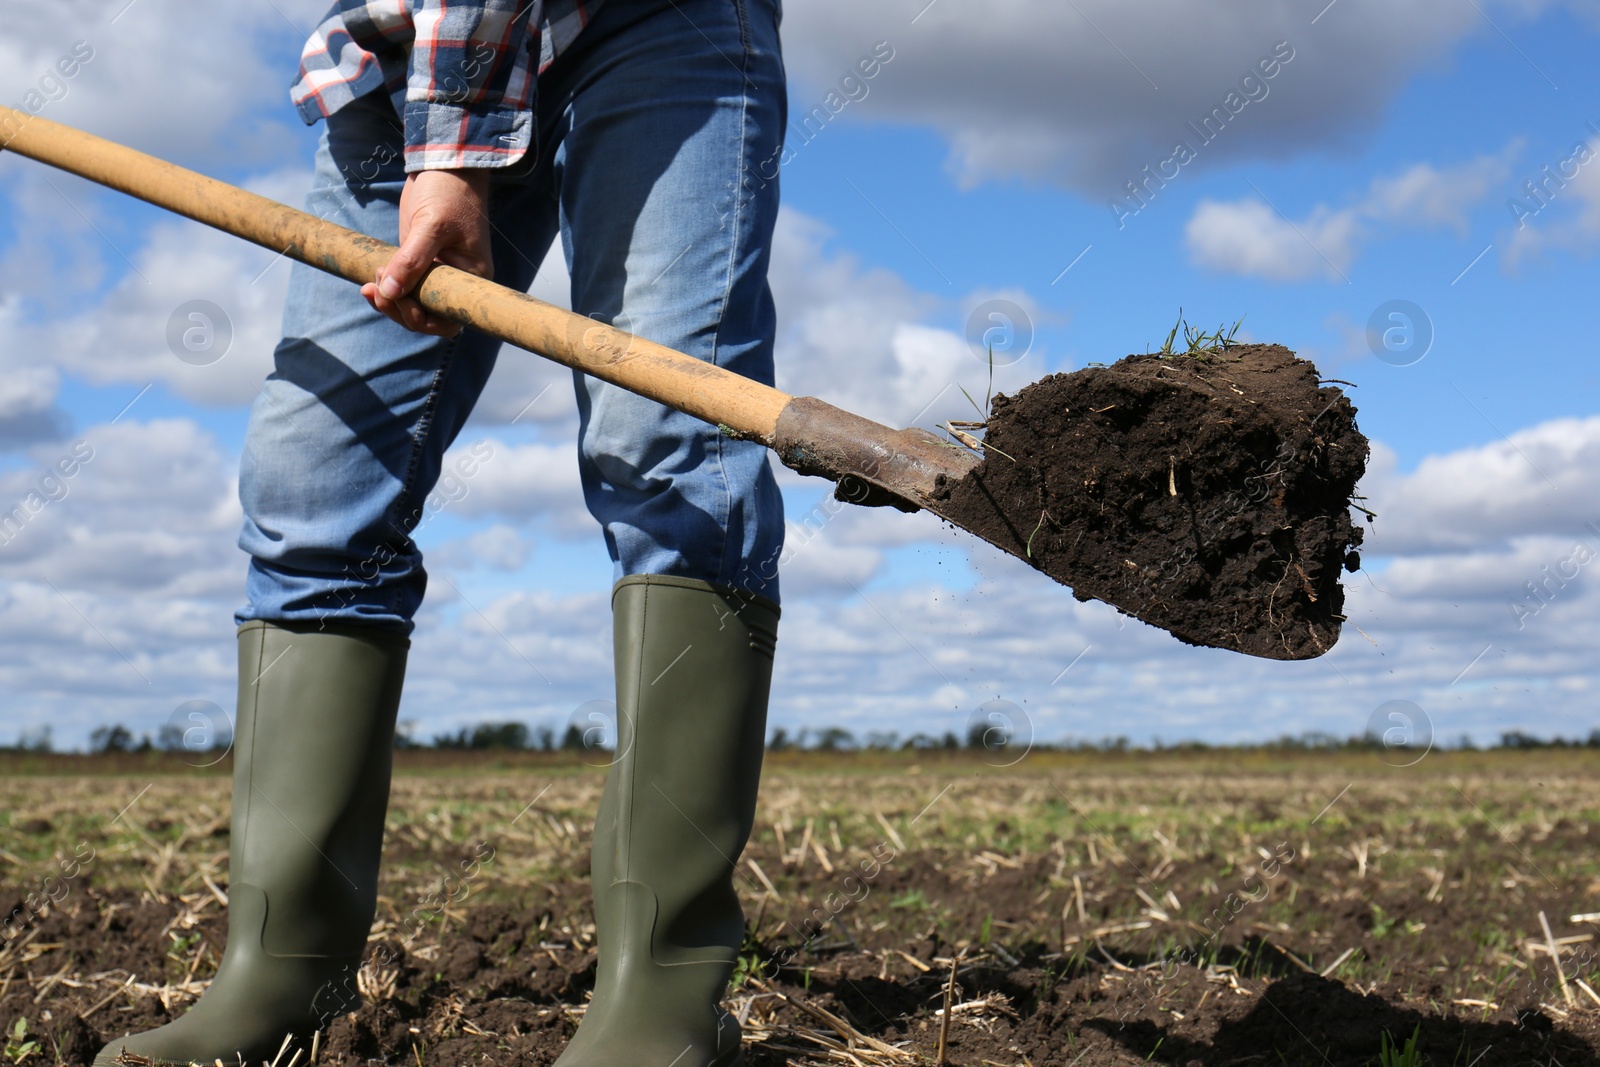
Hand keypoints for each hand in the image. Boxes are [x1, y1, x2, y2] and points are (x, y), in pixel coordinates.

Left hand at [361, 168, 493, 336]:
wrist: (444, 163)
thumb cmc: (449, 192)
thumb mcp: (431, 225)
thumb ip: (411, 260)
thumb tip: (389, 292)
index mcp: (471, 278)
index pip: (448, 319)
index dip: (420, 318)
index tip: (396, 298)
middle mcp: (456, 280)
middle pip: (426, 316)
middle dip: (398, 309)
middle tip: (375, 289)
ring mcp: (437, 271)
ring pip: (411, 303)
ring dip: (388, 300)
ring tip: (370, 283)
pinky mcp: (419, 260)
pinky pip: (403, 285)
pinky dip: (385, 287)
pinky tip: (369, 282)